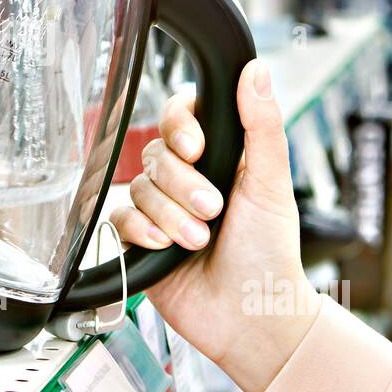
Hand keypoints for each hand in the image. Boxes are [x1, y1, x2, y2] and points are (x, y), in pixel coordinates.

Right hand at [110, 58, 319, 391]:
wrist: (252, 320)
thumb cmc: (271, 256)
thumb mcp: (271, 185)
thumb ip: (262, 126)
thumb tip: (256, 70)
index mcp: (220, 156)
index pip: (182, 114)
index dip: (181, 125)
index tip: (198, 148)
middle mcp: (187, 178)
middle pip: (157, 152)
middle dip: (183, 185)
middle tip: (213, 211)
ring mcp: (162, 208)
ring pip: (140, 186)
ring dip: (170, 215)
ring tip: (198, 241)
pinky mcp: (140, 239)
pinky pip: (120, 217)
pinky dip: (142, 230)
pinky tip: (165, 248)